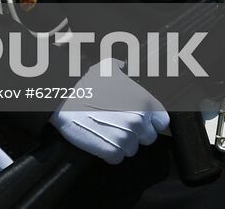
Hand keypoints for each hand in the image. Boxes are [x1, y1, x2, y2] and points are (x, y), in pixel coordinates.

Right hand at [49, 60, 168, 164]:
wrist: (62, 102)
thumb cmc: (85, 86)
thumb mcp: (104, 69)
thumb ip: (119, 66)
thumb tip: (123, 65)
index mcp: (143, 102)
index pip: (162, 122)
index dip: (152, 123)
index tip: (142, 122)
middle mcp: (138, 121)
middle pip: (147, 138)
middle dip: (135, 134)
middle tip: (118, 125)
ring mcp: (126, 138)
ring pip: (131, 149)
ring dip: (121, 144)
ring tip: (106, 132)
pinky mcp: (112, 151)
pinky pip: (116, 158)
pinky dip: (108, 153)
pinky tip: (99, 140)